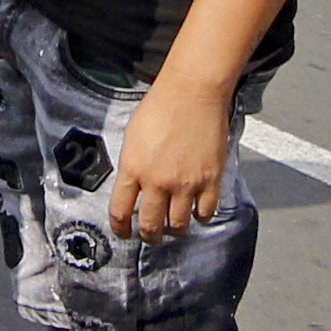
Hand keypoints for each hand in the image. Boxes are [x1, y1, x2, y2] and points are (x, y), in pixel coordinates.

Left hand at [108, 73, 234, 243]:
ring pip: (179, 225)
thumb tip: (133, 188)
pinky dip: (200, 217)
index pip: (120, 212)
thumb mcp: (132, 137)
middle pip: (151, 226)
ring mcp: (185, 183)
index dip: (120, 229)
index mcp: (133, 169)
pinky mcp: (209, 180)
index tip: (124, 233)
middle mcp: (158, 182)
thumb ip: (132, 166)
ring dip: (175, 230)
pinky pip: (205, 213)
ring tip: (175, 225)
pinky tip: (197, 211)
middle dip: (149, 236)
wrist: (192, 93)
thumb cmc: (161, 108)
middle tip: (152, 235)